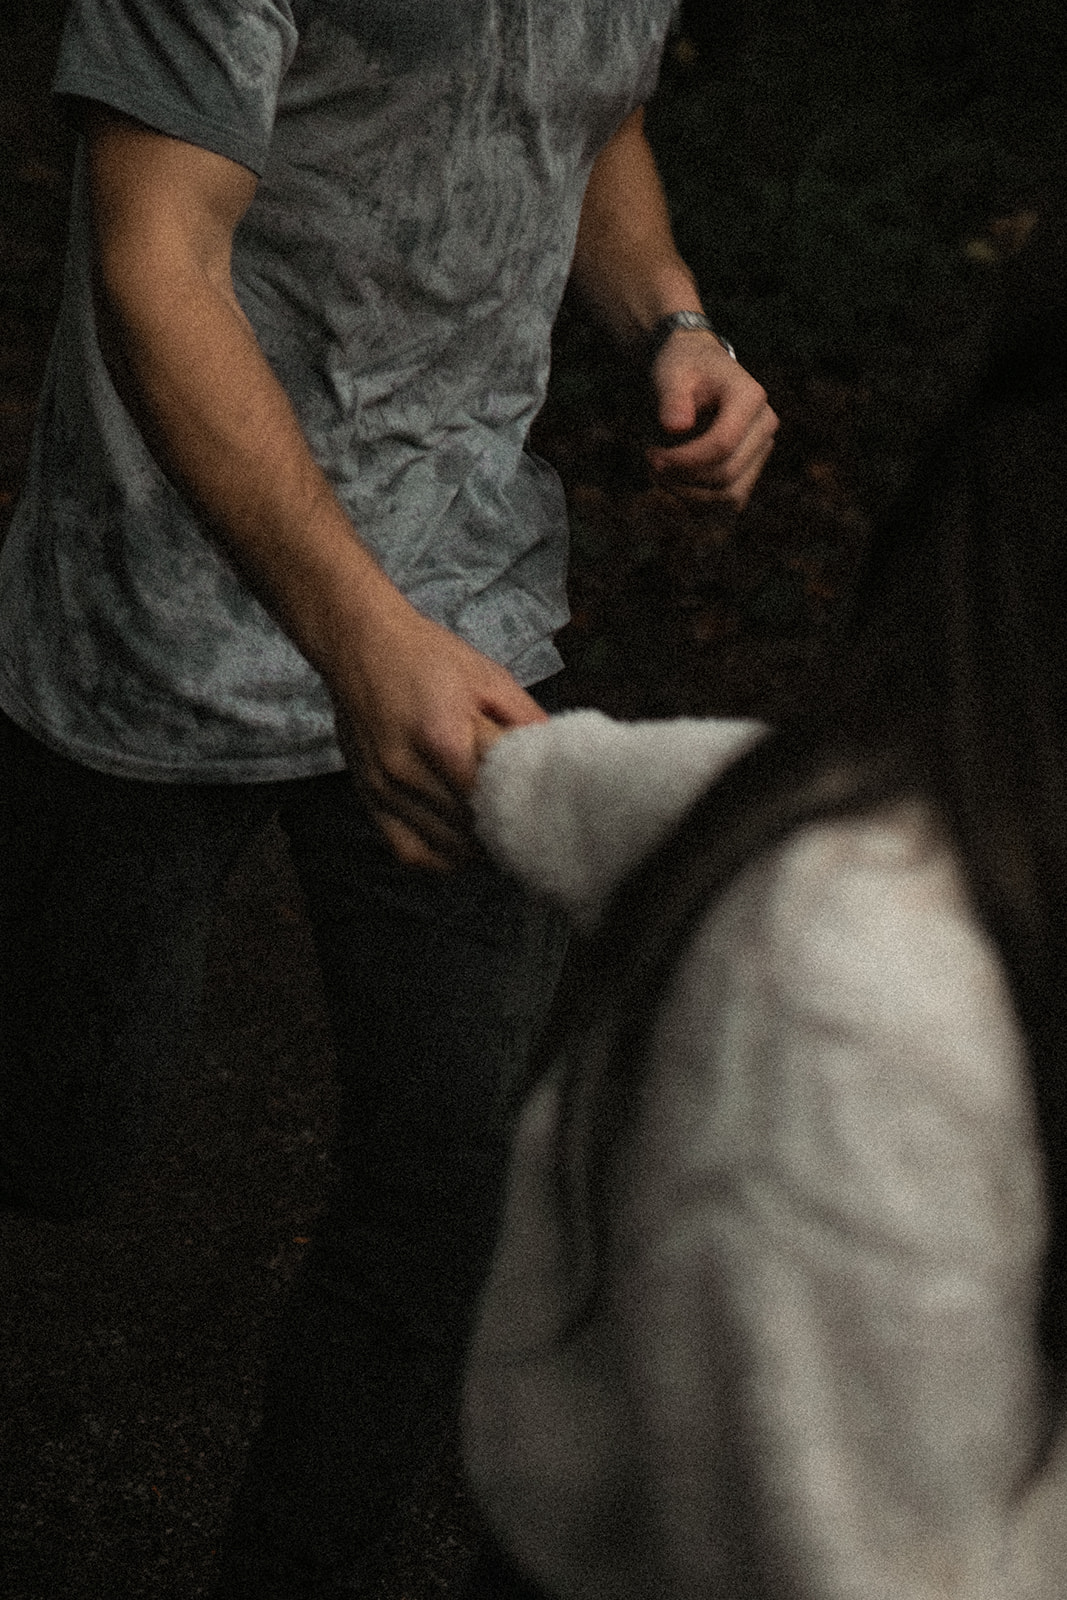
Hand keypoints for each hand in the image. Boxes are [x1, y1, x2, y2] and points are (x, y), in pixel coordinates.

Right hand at [330, 596, 547, 871]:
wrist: (359, 643)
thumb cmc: (427, 656)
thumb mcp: (487, 677)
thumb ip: (525, 720)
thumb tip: (558, 758)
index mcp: (440, 736)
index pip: (490, 799)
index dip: (520, 814)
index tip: (543, 818)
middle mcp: (405, 769)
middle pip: (467, 828)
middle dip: (501, 834)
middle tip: (529, 832)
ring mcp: (382, 787)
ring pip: (441, 847)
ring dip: (474, 850)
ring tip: (501, 840)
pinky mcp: (367, 796)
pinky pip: (407, 850)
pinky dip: (439, 858)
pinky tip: (461, 847)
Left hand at [646, 331, 777, 510]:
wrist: (697, 369)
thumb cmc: (682, 368)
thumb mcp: (671, 372)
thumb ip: (672, 396)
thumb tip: (676, 427)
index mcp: (750, 397)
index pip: (722, 444)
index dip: (684, 460)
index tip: (651, 456)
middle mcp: (765, 425)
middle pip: (726, 475)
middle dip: (683, 479)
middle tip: (650, 464)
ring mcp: (761, 450)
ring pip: (730, 497)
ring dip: (689, 496)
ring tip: (659, 474)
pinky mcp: (751, 470)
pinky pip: (728, 503)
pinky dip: (698, 502)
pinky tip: (673, 484)